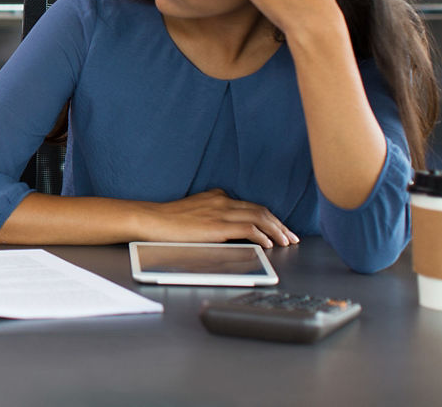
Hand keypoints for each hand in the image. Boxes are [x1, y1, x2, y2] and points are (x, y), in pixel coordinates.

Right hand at [135, 189, 298, 247]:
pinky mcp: (217, 225)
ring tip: (286, 241)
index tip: (279, 228)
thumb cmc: (166, 221)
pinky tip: (269, 244)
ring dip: (276, 230)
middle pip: (260, 210)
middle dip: (279, 224)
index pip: (251, 206)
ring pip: (259, 217)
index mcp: (216, 197)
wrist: (150, 220)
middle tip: (291, 236)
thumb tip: (226, 229)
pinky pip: (249, 229)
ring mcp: (220, 211)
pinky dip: (262, 236)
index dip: (269, 218)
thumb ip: (210, 214)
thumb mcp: (193, 211)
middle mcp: (221, 200)